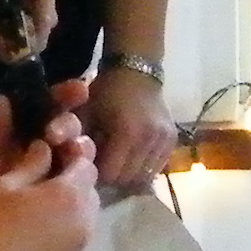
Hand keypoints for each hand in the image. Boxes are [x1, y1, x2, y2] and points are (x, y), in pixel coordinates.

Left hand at [0, 78, 91, 240]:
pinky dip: (84, 178)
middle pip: (65, 129)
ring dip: (81, 146)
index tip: (78, 90)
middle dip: (69, 122)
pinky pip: (77, 188)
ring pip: (76, 155)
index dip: (62, 97)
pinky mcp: (56, 209)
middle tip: (56, 133)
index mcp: (11, 141)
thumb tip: (4, 99)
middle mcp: (34, 156)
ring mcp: (47, 182)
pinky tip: (82, 174)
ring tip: (72, 150)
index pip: (42, 110)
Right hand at [0, 124, 97, 250]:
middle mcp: (86, 225)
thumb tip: (46, 149)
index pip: (86, 165)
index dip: (70, 157)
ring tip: (37, 219)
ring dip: (69, 216)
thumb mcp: (0, 186)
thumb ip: (30, 163)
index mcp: (71, 196)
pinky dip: (63, 245)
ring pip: (84, 225)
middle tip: (41, 187)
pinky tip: (36, 249)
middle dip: (72, 186)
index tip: (50, 156)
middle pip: (90, 196)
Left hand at [82, 60, 174, 198]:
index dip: (96, 174)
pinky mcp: (172, 141)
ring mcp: (164, 141)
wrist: (136, 72)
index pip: (110, 174)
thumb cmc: (105, 92)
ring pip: (143, 177)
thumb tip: (77, 169)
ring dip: (128, 175)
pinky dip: (142, 169)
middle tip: (102, 166)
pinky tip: (131, 159)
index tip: (89, 167)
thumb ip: (79, 142)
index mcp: (126, 132)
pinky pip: (156, 169)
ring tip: (117, 163)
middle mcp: (149, 139)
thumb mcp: (85, 114)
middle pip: (127, 179)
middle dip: (112, 178)